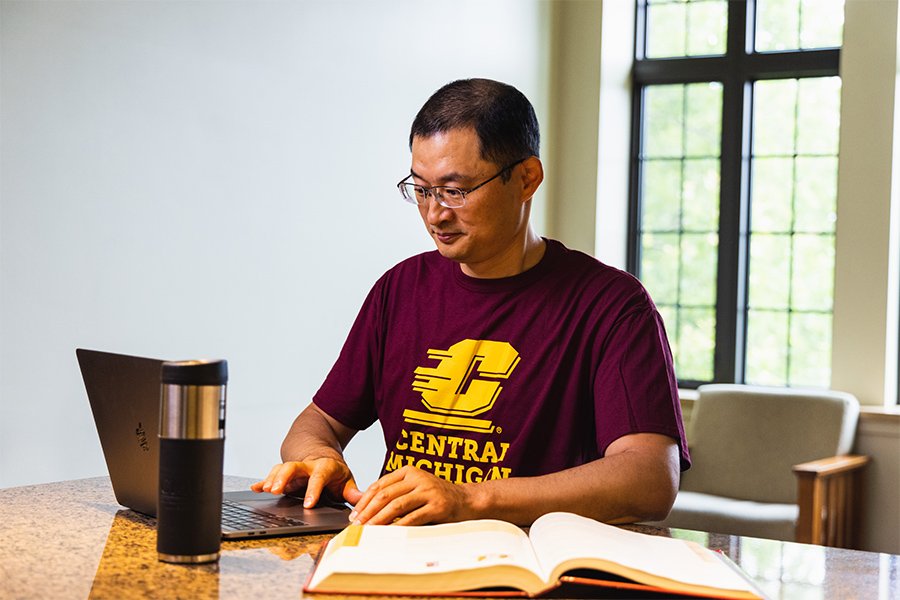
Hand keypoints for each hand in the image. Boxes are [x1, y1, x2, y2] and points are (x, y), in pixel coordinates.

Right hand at [251, 457, 362, 507]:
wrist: (323, 458)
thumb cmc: (335, 473)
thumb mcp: (346, 481)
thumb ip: (353, 492)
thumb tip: (362, 501)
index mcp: (324, 467)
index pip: (318, 477)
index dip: (313, 490)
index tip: (308, 504)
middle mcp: (307, 466)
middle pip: (293, 467)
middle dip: (284, 478)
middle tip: (276, 490)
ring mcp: (294, 470)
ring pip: (280, 469)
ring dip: (271, 478)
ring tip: (264, 489)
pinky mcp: (284, 474)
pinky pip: (272, 475)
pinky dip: (262, 481)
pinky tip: (255, 488)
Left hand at [350, 466, 473, 524]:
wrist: (467, 500)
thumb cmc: (437, 497)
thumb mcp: (415, 488)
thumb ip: (394, 493)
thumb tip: (365, 506)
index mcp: (409, 471)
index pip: (380, 485)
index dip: (364, 500)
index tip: (354, 514)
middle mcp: (418, 478)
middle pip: (385, 495)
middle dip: (368, 511)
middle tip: (356, 524)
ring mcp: (428, 491)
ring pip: (396, 505)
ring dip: (379, 519)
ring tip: (368, 530)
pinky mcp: (437, 507)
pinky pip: (412, 518)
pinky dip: (397, 527)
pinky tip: (388, 534)